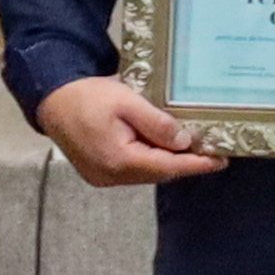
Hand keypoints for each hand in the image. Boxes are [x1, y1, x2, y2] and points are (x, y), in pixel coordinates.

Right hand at [32, 75, 224, 186]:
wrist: (52, 100)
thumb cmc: (88, 96)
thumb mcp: (127, 101)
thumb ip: (157, 123)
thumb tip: (184, 142)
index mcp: (119, 160)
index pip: (168, 166)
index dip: (197, 164)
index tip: (222, 161)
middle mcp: (111, 176)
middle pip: (158, 172)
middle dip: (185, 162)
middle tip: (211, 150)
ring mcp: (103, 177)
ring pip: (146, 172)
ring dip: (167, 161)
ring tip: (191, 147)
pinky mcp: (98, 174)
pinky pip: (133, 171)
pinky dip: (150, 160)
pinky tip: (161, 147)